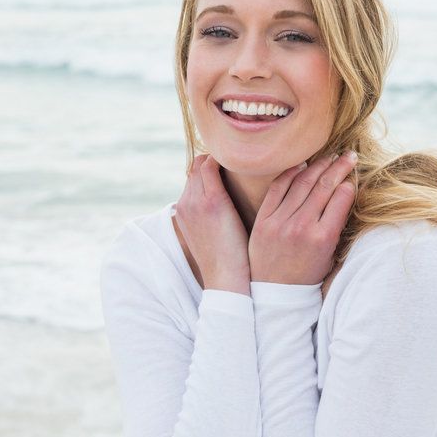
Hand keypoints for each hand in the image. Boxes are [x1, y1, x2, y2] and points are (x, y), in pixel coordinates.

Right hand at [173, 154, 250, 294]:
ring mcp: (196, 200)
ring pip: (204, 162)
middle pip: (197, 166)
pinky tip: (253, 161)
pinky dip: (229, 160)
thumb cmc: (227, 262)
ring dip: (224, 157)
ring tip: (250, 157)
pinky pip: (214, 166)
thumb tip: (226, 209)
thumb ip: (213, 218)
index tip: (233, 166)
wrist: (225, 279)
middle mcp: (186, 202)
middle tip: (245, 157)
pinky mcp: (212, 200)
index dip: (210, 167)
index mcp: (184, 211)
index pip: (193, 176)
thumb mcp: (212, 236)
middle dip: (217, 159)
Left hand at [248, 151, 357, 284]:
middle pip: (324, 186)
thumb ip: (336, 225)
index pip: (341, 198)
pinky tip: (302, 165)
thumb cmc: (307, 276)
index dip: (349, 183)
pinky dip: (291, 173)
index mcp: (323, 238)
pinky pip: (278, 188)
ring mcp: (280, 221)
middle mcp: (302, 226)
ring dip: (318, 165)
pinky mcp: (263, 220)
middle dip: (339, 167)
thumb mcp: (330, 255)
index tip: (353, 175)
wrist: (274, 295)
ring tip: (329, 156)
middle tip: (349, 155)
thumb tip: (345, 194)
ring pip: (302, 182)